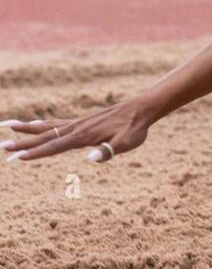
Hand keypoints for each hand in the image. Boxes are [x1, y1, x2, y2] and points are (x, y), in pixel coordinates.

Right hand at [1, 99, 151, 165]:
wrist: (140, 110)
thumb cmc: (134, 129)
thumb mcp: (126, 143)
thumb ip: (108, 151)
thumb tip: (91, 158)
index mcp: (83, 136)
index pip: (55, 146)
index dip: (37, 153)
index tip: (18, 158)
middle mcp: (76, 128)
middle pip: (44, 136)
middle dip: (23, 143)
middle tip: (2, 147)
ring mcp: (77, 123)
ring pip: (46, 126)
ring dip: (26, 129)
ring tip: (7, 126)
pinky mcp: (81, 122)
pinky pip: (55, 123)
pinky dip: (41, 124)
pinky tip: (32, 123)